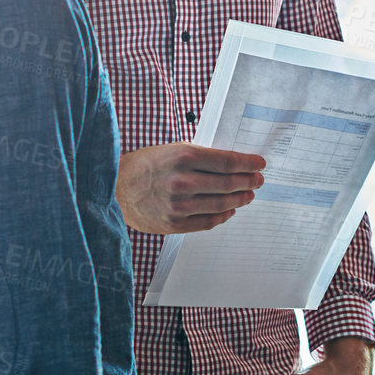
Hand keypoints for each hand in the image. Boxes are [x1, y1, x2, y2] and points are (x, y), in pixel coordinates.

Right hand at [115, 143, 265, 234]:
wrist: (115, 188)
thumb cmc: (147, 166)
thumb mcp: (174, 151)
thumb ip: (203, 158)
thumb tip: (236, 164)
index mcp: (184, 157)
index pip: (227, 162)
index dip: (248, 163)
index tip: (260, 164)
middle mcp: (183, 182)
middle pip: (228, 184)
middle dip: (249, 182)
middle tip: (258, 180)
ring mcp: (179, 206)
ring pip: (222, 205)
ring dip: (240, 199)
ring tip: (248, 195)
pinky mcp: (174, 224)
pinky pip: (208, 222)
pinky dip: (223, 216)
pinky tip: (229, 209)